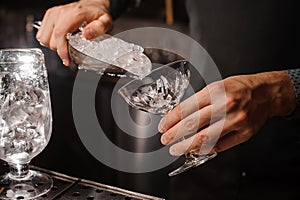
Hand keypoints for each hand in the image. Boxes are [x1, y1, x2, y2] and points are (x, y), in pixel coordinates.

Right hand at [36, 0, 111, 65]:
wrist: (93, 5)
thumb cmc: (98, 14)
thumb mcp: (106, 21)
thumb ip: (99, 28)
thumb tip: (87, 34)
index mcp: (74, 14)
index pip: (60, 34)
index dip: (62, 50)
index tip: (67, 60)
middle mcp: (60, 12)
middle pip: (51, 39)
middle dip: (60, 50)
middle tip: (70, 53)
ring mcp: (53, 14)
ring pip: (43, 37)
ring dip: (53, 45)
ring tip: (65, 46)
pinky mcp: (49, 16)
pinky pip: (41, 33)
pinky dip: (49, 40)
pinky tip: (60, 41)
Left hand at [158, 71, 295, 155]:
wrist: (266, 93)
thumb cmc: (239, 89)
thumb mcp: (216, 87)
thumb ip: (199, 101)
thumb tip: (179, 117)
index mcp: (215, 91)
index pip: (186, 108)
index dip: (170, 120)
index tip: (163, 126)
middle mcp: (225, 105)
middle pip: (192, 124)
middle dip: (174, 134)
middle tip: (165, 139)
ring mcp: (235, 120)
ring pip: (204, 138)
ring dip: (186, 146)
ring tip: (176, 148)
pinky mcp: (244, 133)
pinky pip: (219, 145)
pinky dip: (204, 149)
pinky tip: (195, 149)